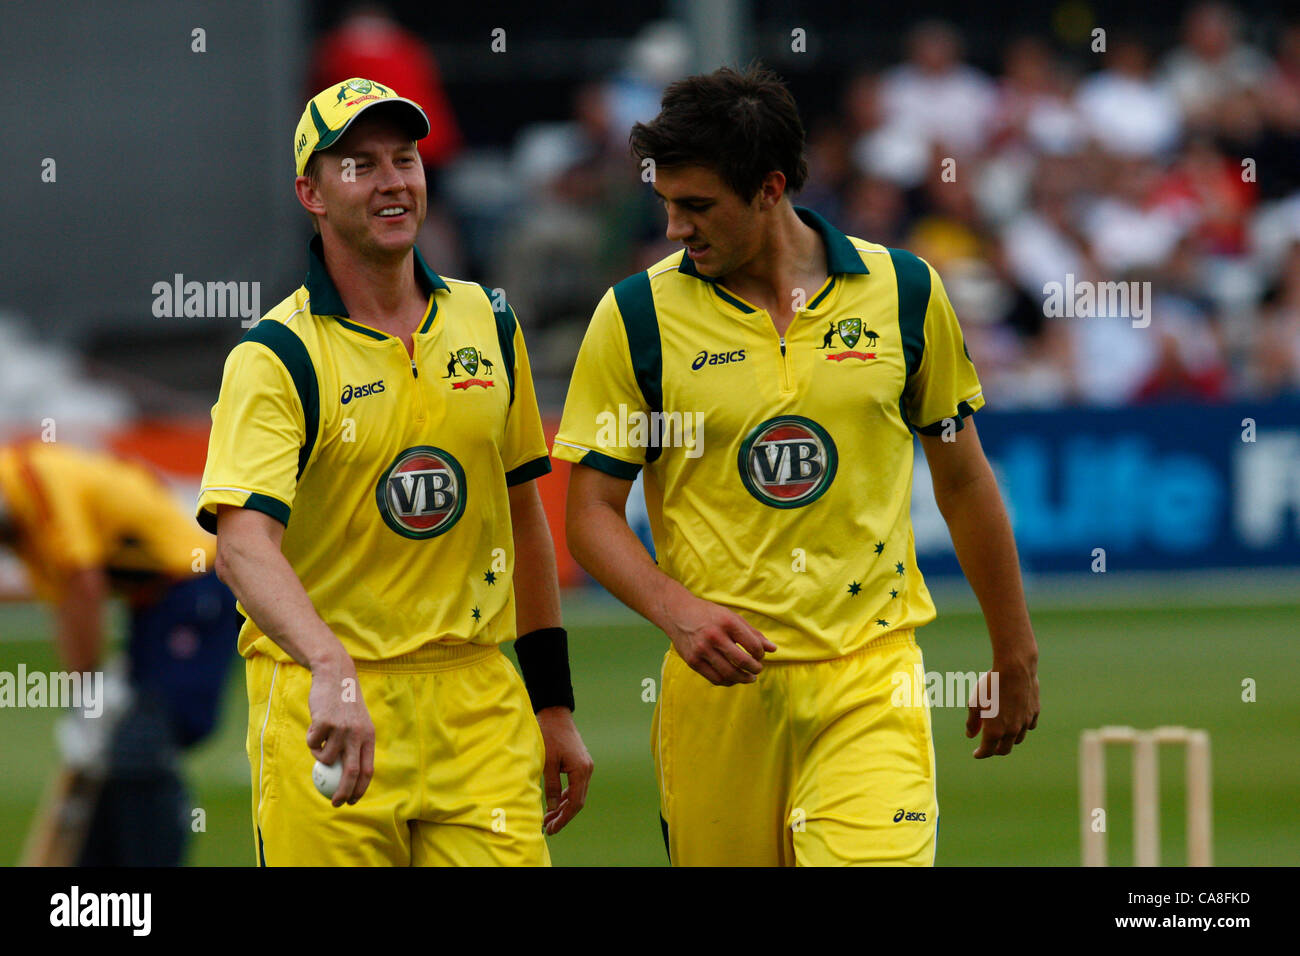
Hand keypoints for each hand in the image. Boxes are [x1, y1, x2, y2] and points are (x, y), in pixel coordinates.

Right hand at [305, 652, 375, 805]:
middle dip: (343, 793)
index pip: (367, 770)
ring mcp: (341, 728)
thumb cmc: (345, 704)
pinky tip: (316, 724)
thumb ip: (355, 745)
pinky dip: (311, 740)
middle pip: (350, 772)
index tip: (352, 801)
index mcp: (369, 736)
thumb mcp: (358, 723)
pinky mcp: (324, 723)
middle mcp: (357, 734)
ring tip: (320, 739)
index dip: (360, 788)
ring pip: (325, 758)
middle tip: (335, 803)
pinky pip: (313, 743)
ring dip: (318, 755)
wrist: (335, 676)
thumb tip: (346, 777)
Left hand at [536, 707, 592, 833]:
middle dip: (563, 816)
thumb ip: (551, 787)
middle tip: (548, 828)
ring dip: (564, 807)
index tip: (551, 829)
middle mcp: (587, 770)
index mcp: (581, 770)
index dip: (563, 818)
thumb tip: (552, 809)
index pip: (575, 802)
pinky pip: (575, 785)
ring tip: (548, 819)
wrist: (556, 714)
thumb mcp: (547, 763)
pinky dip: (565, 796)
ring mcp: (585, 766)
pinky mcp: (580, 763)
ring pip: (577, 794)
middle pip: (578, 801)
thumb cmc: (549, 735)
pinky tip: (555, 804)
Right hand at [661, 593, 775, 685]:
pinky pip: (715, 678)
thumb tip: (773, 649)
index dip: (760, 654)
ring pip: (729, 673)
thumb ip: (753, 634)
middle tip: (758, 669)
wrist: (677, 613)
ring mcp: (702, 650)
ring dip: (743, 678)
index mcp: (727, 622)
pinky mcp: (692, 661)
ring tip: (749, 677)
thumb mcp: (732, 617)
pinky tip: (733, 678)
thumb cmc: (709, 615)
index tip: (760, 655)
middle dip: (755, 669)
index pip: (752, 645)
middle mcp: (714, 636)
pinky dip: (728, 682)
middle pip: (742, 661)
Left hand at [966, 652, 1038, 757]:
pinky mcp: (1035, 712)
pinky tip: (1017, 722)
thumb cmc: (990, 684)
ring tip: (1002, 734)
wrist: (1014, 669)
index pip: (987, 750)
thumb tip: (970, 735)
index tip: (976, 753)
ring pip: (1017, 739)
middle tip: (990, 747)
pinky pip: (1029, 726)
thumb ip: (972, 721)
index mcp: (995, 731)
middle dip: (995, 750)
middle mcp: (1012, 730)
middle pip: (1004, 749)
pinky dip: (1022, 728)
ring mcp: (1025, 722)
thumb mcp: (974, 702)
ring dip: (1009, 739)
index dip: (981, 754)